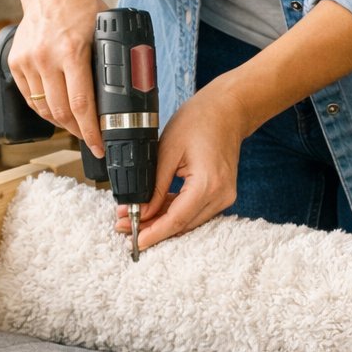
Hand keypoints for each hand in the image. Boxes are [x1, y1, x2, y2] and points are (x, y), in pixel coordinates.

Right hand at [7, 0, 106, 157]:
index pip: (81, 105)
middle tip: (89, 138)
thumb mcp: (105, 32)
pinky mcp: (15, 62)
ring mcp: (27, 60)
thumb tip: (127, 94)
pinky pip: (30, 98)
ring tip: (75, 125)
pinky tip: (57, 111)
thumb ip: (112, 61)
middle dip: (78, 132)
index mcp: (72, 51)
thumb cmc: (82, 8)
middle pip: (61, 112)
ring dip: (61, 123)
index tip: (98, 146)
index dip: (90, 132)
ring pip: (44, 109)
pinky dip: (44, 109)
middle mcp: (46, 57)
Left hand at [115, 79, 244, 249]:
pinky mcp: (221, 194)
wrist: (228, 110)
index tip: (135, 242)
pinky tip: (154, 208)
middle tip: (123, 226)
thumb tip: (140, 212)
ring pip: (188, 220)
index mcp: (208, 184)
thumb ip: (154, 186)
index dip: (154, 233)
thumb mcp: (168, 150)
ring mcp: (224, 197)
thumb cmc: (199, 120)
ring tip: (132, 216)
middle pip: (183, 225)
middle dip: (152, 228)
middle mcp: (221, 196)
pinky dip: (174, 212)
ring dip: (162, 221)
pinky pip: (195, 210)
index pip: (177, 219)